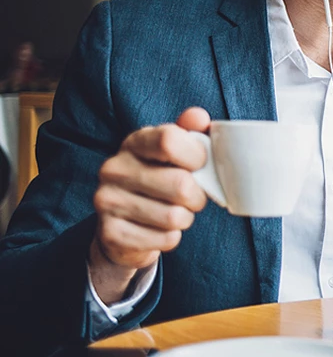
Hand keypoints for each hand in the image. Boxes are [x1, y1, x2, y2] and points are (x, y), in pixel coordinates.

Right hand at [89, 107, 210, 303]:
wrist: (124, 223)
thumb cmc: (160, 179)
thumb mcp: (175, 151)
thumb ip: (191, 132)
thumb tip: (199, 117)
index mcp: (134, 142)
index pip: (170, 140)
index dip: (196, 156)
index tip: (200, 165)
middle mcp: (114, 168)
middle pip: (180, 185)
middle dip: (197, 197)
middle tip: (192, 198)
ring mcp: (107, 201)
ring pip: (175, 216)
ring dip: (185, 219)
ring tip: (175, 212)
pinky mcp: (111, 233)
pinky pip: (165, 239)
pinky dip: (172, 237)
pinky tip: (159, 230)